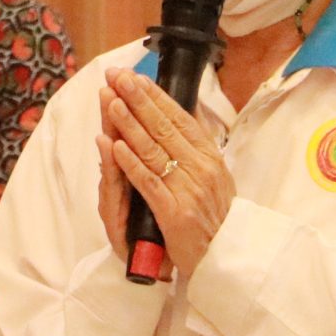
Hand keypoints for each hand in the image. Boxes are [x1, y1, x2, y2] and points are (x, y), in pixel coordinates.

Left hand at [99, 65, 233, 280]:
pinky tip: (114, 145)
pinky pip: (148, 181)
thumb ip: (196, 148)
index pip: (179, 118)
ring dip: (129, 123)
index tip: (135, 76)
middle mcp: (201, 168)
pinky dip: (130, 162)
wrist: (225, 259)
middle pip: (164, 127)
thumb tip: (182, 113)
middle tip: (117, 77)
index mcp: (210, 157)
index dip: (156, 95)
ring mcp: (188, 189)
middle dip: (138, 99)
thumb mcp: (214, 177)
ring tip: (110, 102)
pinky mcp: (175, 212)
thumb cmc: (215, 217)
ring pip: (154, 149)